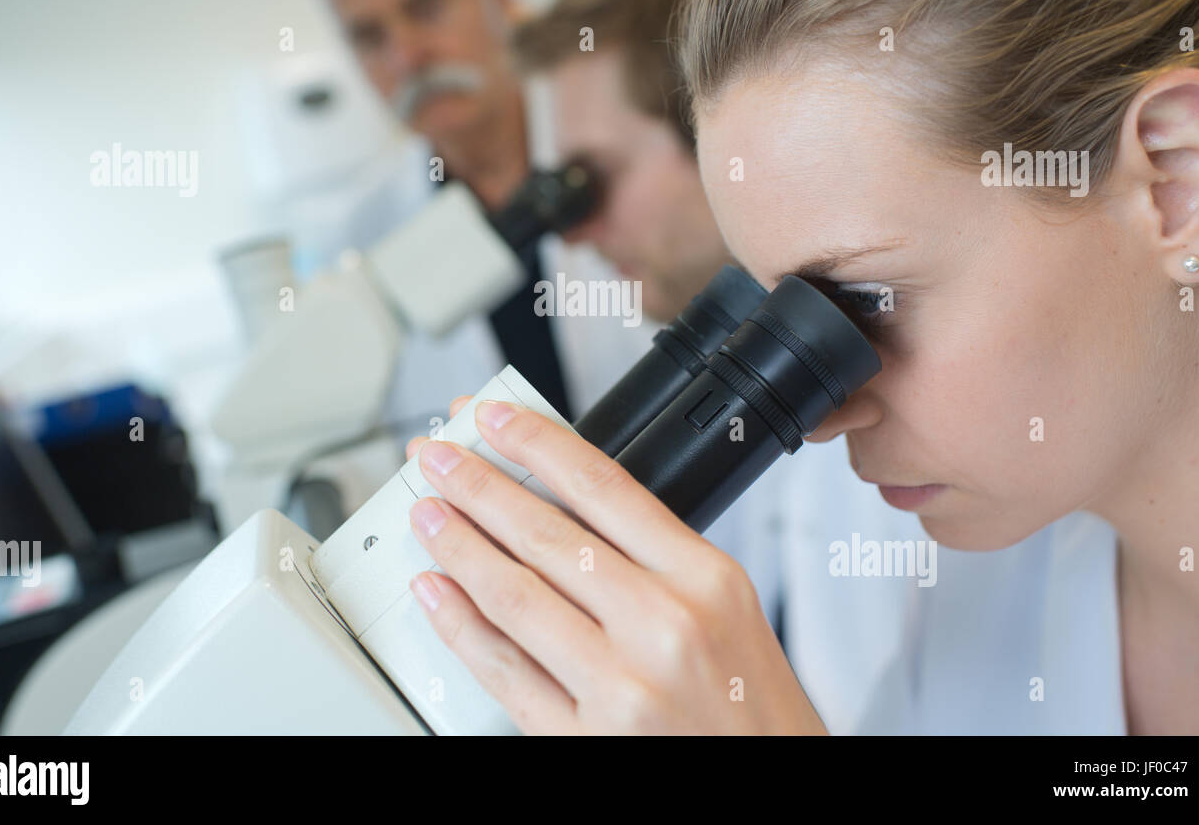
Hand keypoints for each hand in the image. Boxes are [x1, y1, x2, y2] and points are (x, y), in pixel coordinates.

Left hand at [401, 395, 826, 734]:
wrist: (771, 781)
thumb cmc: (753, 706)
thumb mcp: (730, 608)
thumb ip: (656, 558)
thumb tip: (562, 507)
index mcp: (706, 579)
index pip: (604, 487)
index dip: (537, 443)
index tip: (495, 417)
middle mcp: (664, 627)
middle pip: (547, 535)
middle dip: (478, 487)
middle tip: (437, 458)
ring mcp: (621, 687)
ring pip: (514, 596)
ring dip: (457, 546)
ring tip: (427, 514)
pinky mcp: (584, 740)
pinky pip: (505, 671)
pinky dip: (459, 626)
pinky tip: (435, 594)